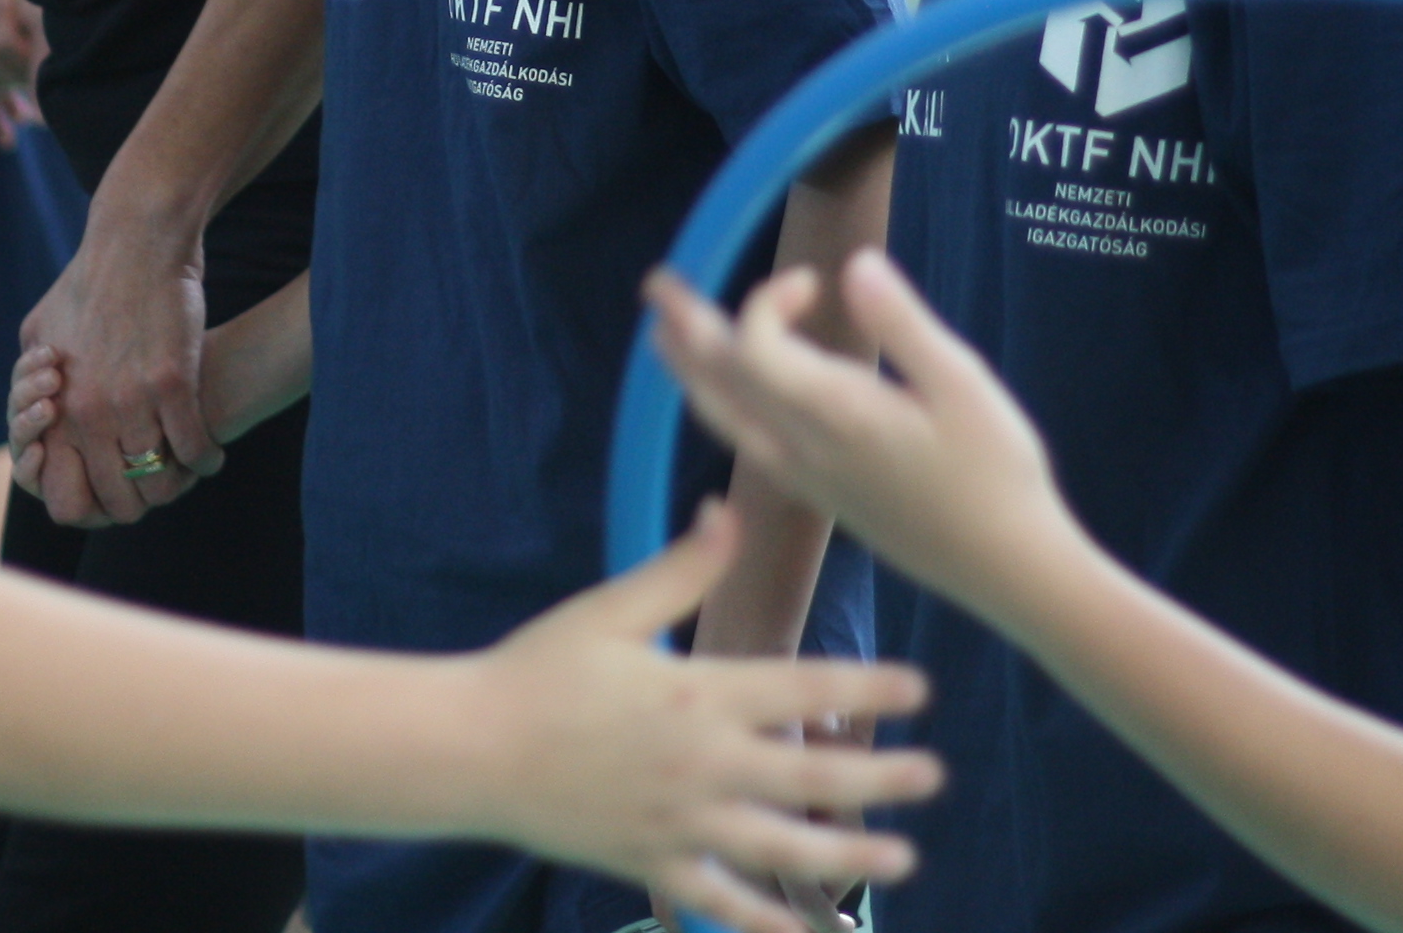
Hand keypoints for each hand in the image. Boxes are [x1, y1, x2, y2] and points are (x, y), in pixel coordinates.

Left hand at [16, 210, 218, 525]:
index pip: (67, 503)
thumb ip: (33, 380)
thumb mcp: (40, 333)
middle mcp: (88, 416)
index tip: (115, 491)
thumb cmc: (88, 282)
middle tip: (159, 484)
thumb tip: (39, 410)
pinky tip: (211, 454)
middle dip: (143, 502)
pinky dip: (206, 458)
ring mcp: (131, 402)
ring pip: (162, 481)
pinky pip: (195, 446)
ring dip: (179, 483)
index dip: (95, 509)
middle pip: (121, 501)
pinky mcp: (174, 382)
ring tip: (188, 472)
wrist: (134, 241)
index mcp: (56, 414)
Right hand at [481, 502, 936, 932]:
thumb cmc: (539, 670)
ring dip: (847, 856)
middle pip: (811, 776)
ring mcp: (679, 824)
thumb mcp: (612, 609)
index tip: (921, 691)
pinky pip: (719, 903)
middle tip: (933, 776)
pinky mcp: (649, 864)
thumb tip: (726, 510)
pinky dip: (764, 923)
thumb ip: (681, 567)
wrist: (468, 750)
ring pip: (780, 848)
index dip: (868, 689)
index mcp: (699, 694)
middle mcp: (701, 765)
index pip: (805, 690)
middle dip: (880, 778)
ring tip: (903, 860)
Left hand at [644, 252, 1076, 617]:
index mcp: (838, 414)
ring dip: (690, 370)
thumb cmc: (996, 471)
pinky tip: (726, 397)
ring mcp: (807, 478)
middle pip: (722, 381)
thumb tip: (855, 262)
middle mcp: (806, 449)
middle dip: (688, 328)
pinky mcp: (819, 496)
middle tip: (657, 284)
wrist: (1005, 568)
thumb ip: (903, 324)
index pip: (756, 349)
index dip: (765, 301)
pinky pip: (745, 443)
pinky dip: (718, 405)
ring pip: (724, 419)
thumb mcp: (964, 383)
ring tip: (664, 335)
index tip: (811, 281)